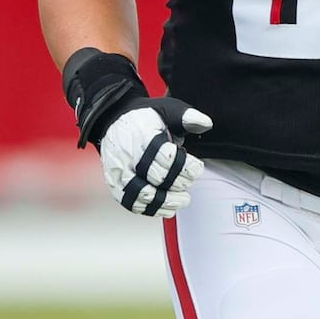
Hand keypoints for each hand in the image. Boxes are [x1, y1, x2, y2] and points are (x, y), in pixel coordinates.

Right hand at [62, 48, 212, 216]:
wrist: (113, 120)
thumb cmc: (144, 117)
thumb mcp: (167, 109)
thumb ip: (187, 116)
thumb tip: (206, 124)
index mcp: (144, 135)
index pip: (166, 157)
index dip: (185, 166)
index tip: (197, 167)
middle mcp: (129, 155)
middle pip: (156, 177)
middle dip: (179, 182)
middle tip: (190, 180)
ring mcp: (119, 171)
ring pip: (142, 194)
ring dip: (166, 201)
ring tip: (183, 200)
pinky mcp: (115, 184)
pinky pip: (130, 203)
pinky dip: (150, 210)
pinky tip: (166, 209)